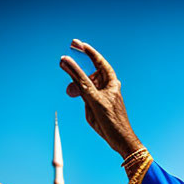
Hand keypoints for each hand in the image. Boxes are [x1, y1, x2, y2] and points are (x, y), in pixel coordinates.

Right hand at [60, 40, 143, 158]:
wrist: (119, 140)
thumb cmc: (112, 120)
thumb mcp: (92, 97)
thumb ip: (78, 78)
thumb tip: (66, 61)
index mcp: (111, 81)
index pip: (98, 61)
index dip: (88, 51)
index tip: (76, 43)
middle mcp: (107, 86)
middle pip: (89, 72)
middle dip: (77, 73)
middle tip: (64, 66)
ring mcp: (102, 95)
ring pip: (85, 84)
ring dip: (77, 87)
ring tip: (71, 92)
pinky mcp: (97, 104)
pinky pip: (85, 95)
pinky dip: (80, 96)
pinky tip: (80, 102)